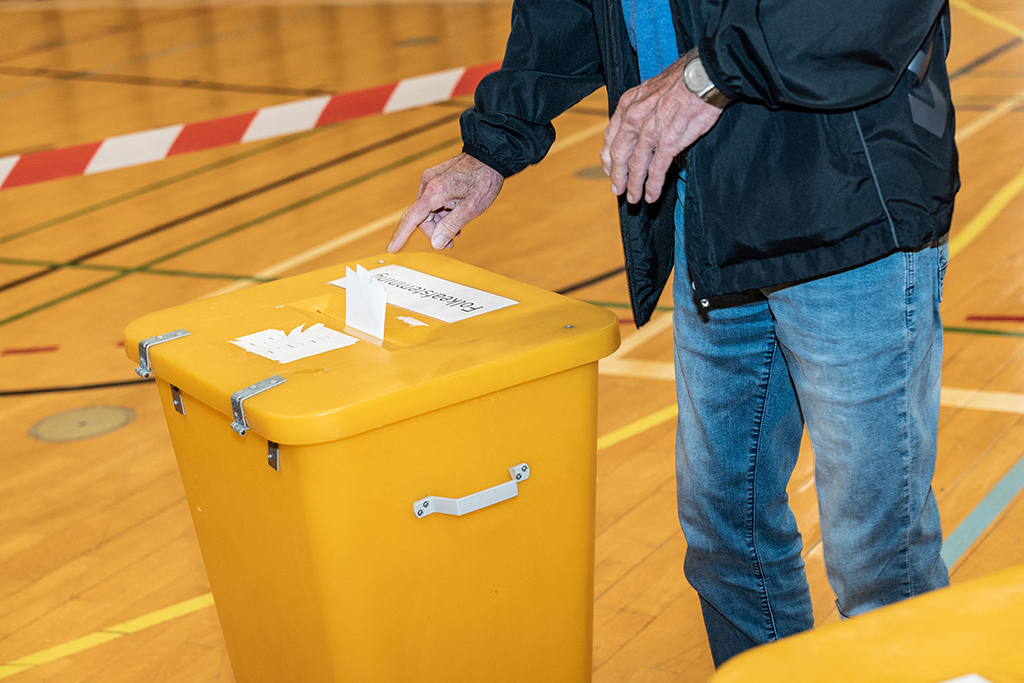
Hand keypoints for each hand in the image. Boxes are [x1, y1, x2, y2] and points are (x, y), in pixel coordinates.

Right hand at [388, 153, 503, 251]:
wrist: (490, 155)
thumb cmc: (484, 180)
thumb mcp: (471, 208)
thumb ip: (451, 226)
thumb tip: (436, 243)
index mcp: (434, 192)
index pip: (412, 218)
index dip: (401, 235)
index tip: (393, 249)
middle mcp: (428, 184)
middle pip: (422, 217)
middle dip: (435, 231)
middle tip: (453, 241)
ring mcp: (431, 179)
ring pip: (428, 210)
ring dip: (440, 222)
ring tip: (458, 228)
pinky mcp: (436, 177)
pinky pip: (433, 200)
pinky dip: (441, 211)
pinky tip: (455, 214)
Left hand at [600, 57, 722, 203]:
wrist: (704, 75)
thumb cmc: (683, 78)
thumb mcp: (650, 87)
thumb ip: (641, 106)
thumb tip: (640, 121)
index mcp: (628, 104)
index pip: (610, 137)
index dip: (608, 158)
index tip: (609, 168)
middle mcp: (634, 119)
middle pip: (618, 155)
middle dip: (617, 176)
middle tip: (618, 189)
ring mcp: (650, 132)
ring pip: (635, 166)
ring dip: (633, 186)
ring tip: (633, 198)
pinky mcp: (668, 142)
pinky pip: (656, 170)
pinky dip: (652, 186)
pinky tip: (651, 195)